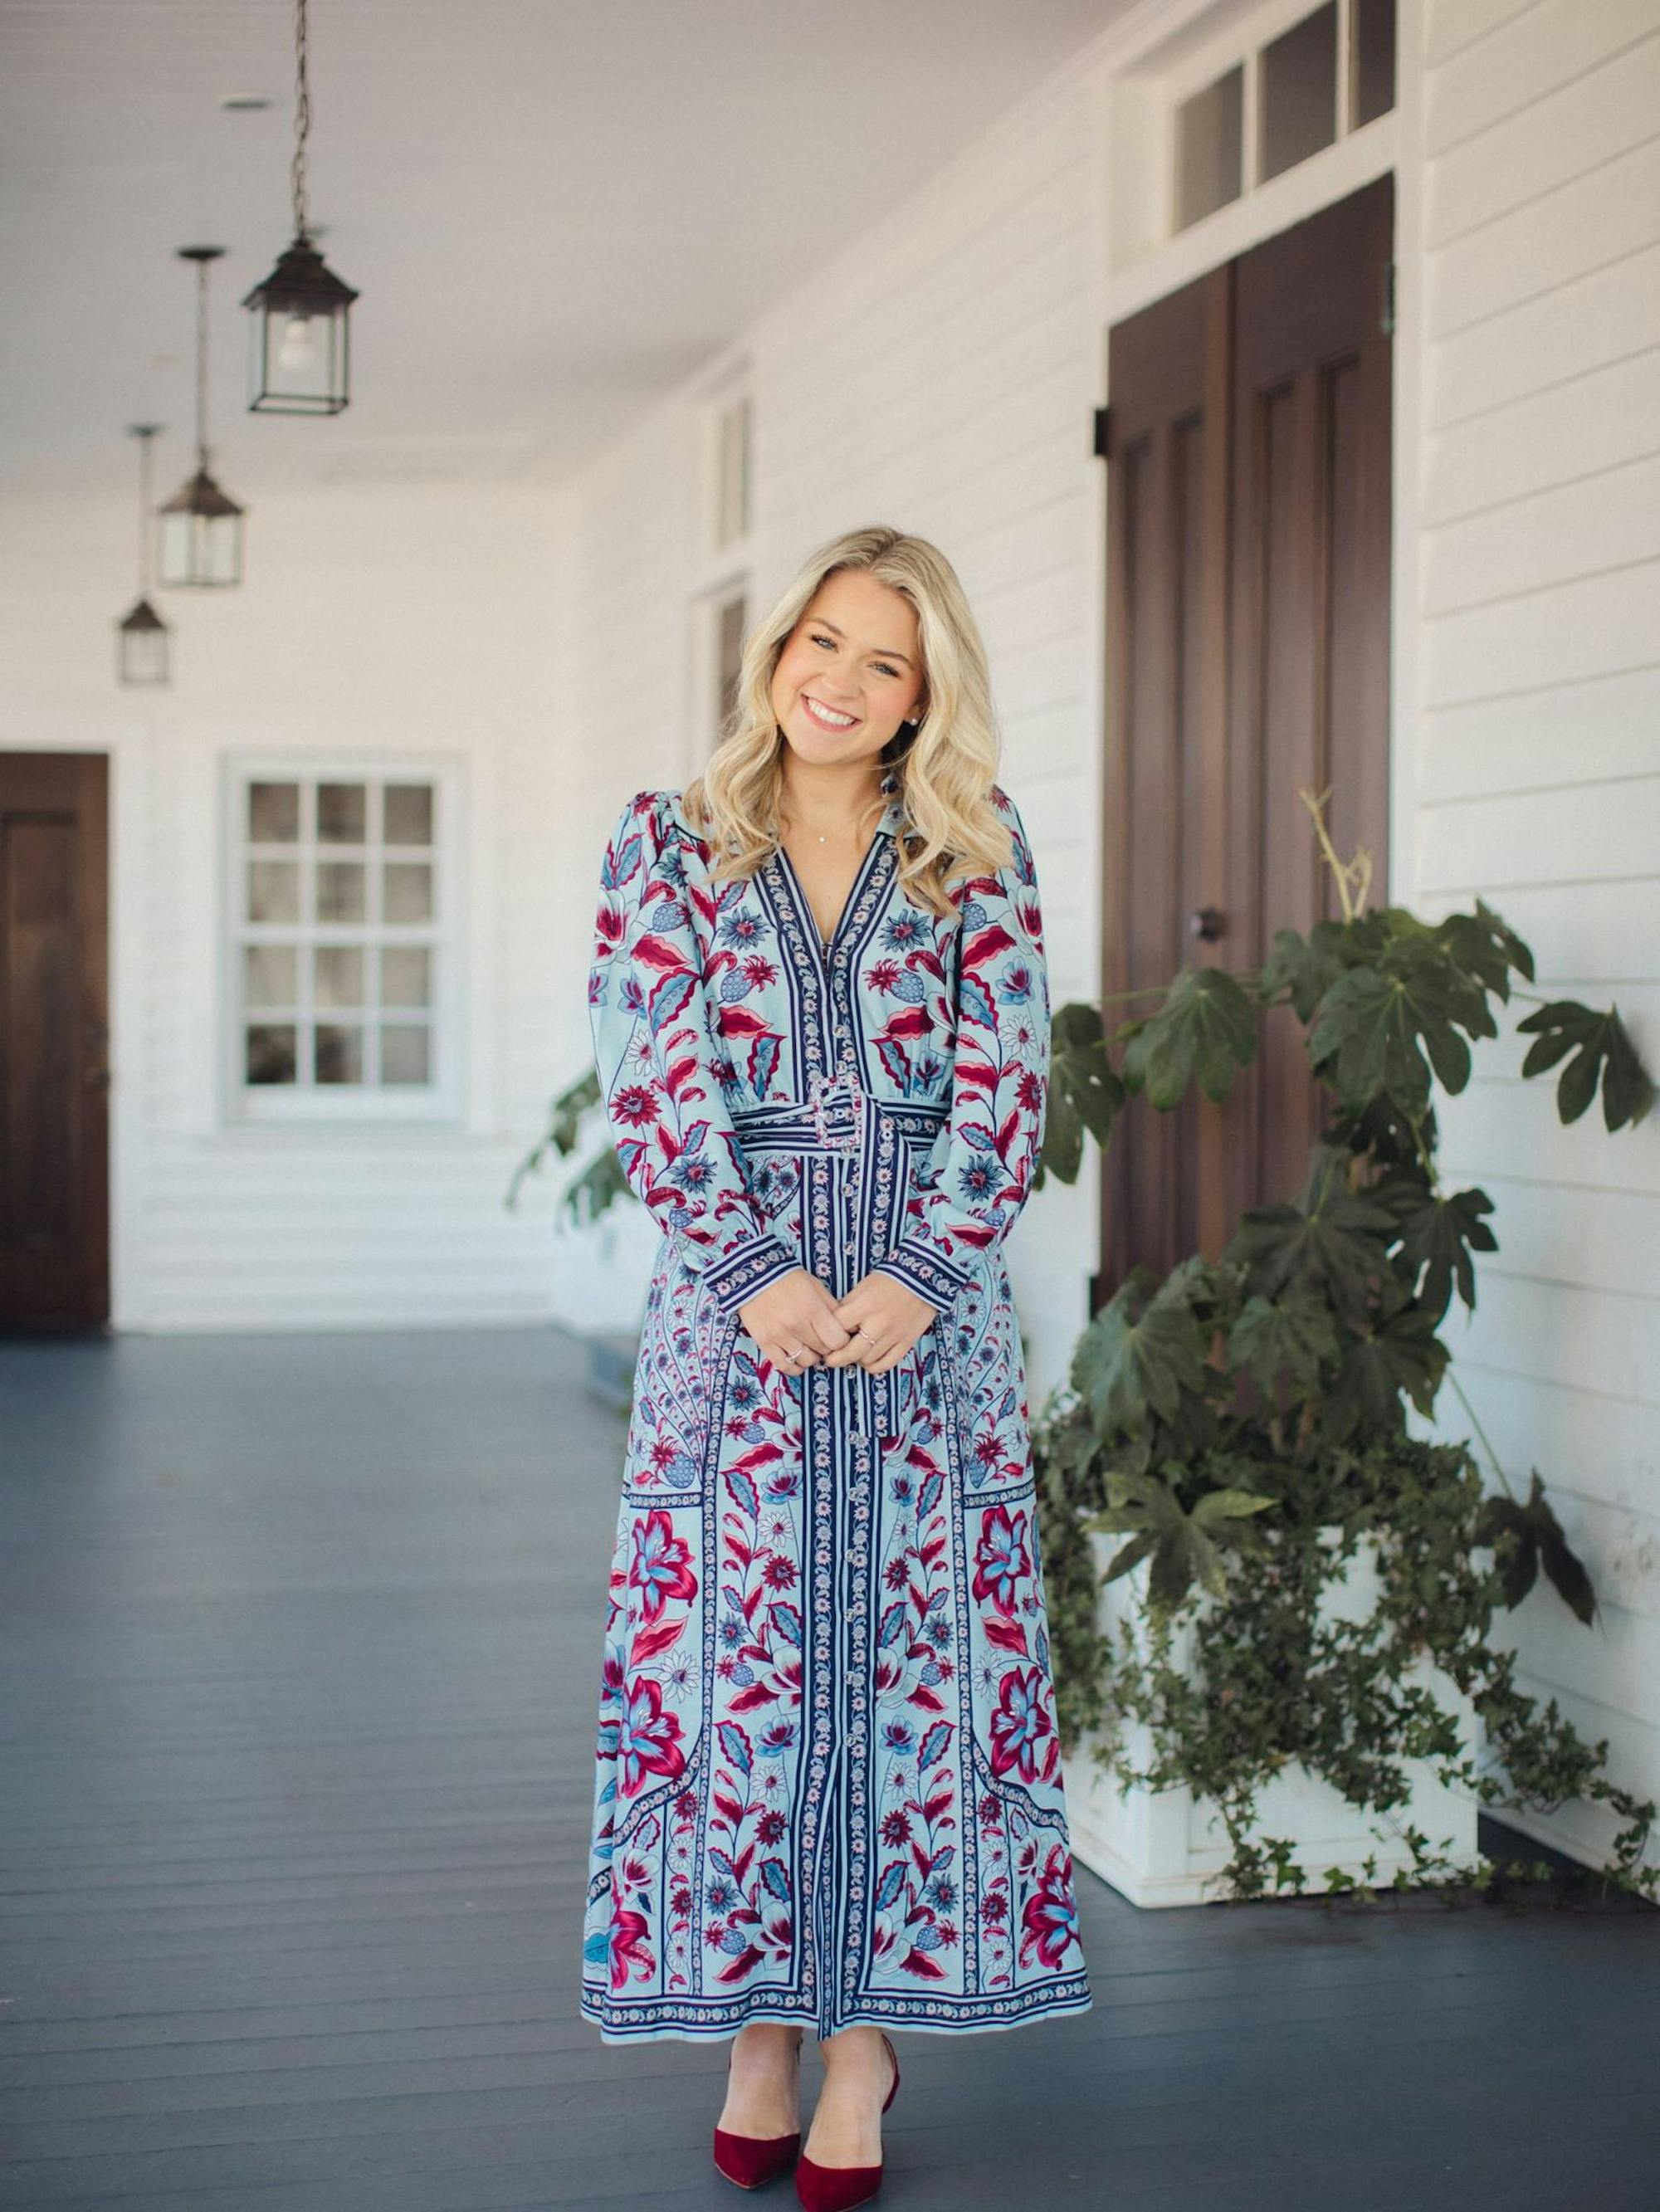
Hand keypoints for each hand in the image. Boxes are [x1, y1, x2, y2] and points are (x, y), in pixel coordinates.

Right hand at [737, 1268, 852, 1377]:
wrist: (755, 1275)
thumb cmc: (789, 1279)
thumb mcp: (816, 1287)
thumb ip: (832, 1308)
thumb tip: (847, 1329)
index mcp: (812, 1309)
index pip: (837, 1340)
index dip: (841, 1341)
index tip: (838, 1337)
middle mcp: (796, 1325)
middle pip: (823, 1351)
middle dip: (827, 1347)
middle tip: (823, 1340)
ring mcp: (779, 1335)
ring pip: (806, 1361)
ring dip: (811, 1357)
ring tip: (809, 1348)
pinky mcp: (764, 1342)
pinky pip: (784, 1366)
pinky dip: (794, 1367)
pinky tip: (797, 1359)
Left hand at [822, 1271, 938, 1373]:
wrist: (923, 1279)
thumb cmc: (889, 1280)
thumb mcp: (863, 1286)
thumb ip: (848, 1305)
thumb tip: (833, 1324)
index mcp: (865, 1306)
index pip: (837, 1327)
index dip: (827, 1333)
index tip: (824, 1336)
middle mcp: (878, 1324)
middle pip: (849, 1351)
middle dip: (835, 1358)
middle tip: (829, 1359)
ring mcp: (893, 1336)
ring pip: (866, 1360)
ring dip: (855, 1360)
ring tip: (852, 1355)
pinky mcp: (906, 1343)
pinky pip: (886, 1364)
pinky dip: (874, 1367)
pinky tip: (868, 1361)